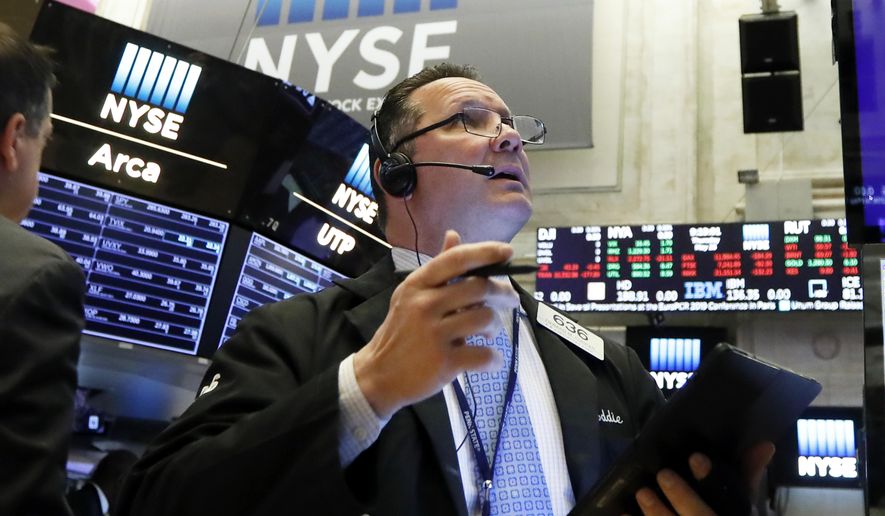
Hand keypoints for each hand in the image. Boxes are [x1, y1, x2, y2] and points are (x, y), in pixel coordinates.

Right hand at [353, 230, 519, 418]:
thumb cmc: (401, 332)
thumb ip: (438, 269)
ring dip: (495, 325)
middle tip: (511, 300)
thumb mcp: (411, 296)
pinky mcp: (443, 362)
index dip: (486, 252)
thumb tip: (454, 234)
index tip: (508, 252)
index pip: (456, 259)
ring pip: (485, 318)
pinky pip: (484, 354)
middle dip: (503, 292)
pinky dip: (494, 358)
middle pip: (479, 287)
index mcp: (417, 284)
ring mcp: (433, 334)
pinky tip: (490, 359)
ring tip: (488, 332)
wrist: (379, 375)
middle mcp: (424, 305)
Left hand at [633, 442, 775, 514]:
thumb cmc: (720, 515)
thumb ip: (746, 476)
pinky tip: (624, 514)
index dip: (713, 481)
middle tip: (664, 474)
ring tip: (642, 494)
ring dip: (658, 514)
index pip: (732, 503)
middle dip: (683, 498)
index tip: (696, 458)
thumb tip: (765, 445)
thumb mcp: (739, 505)